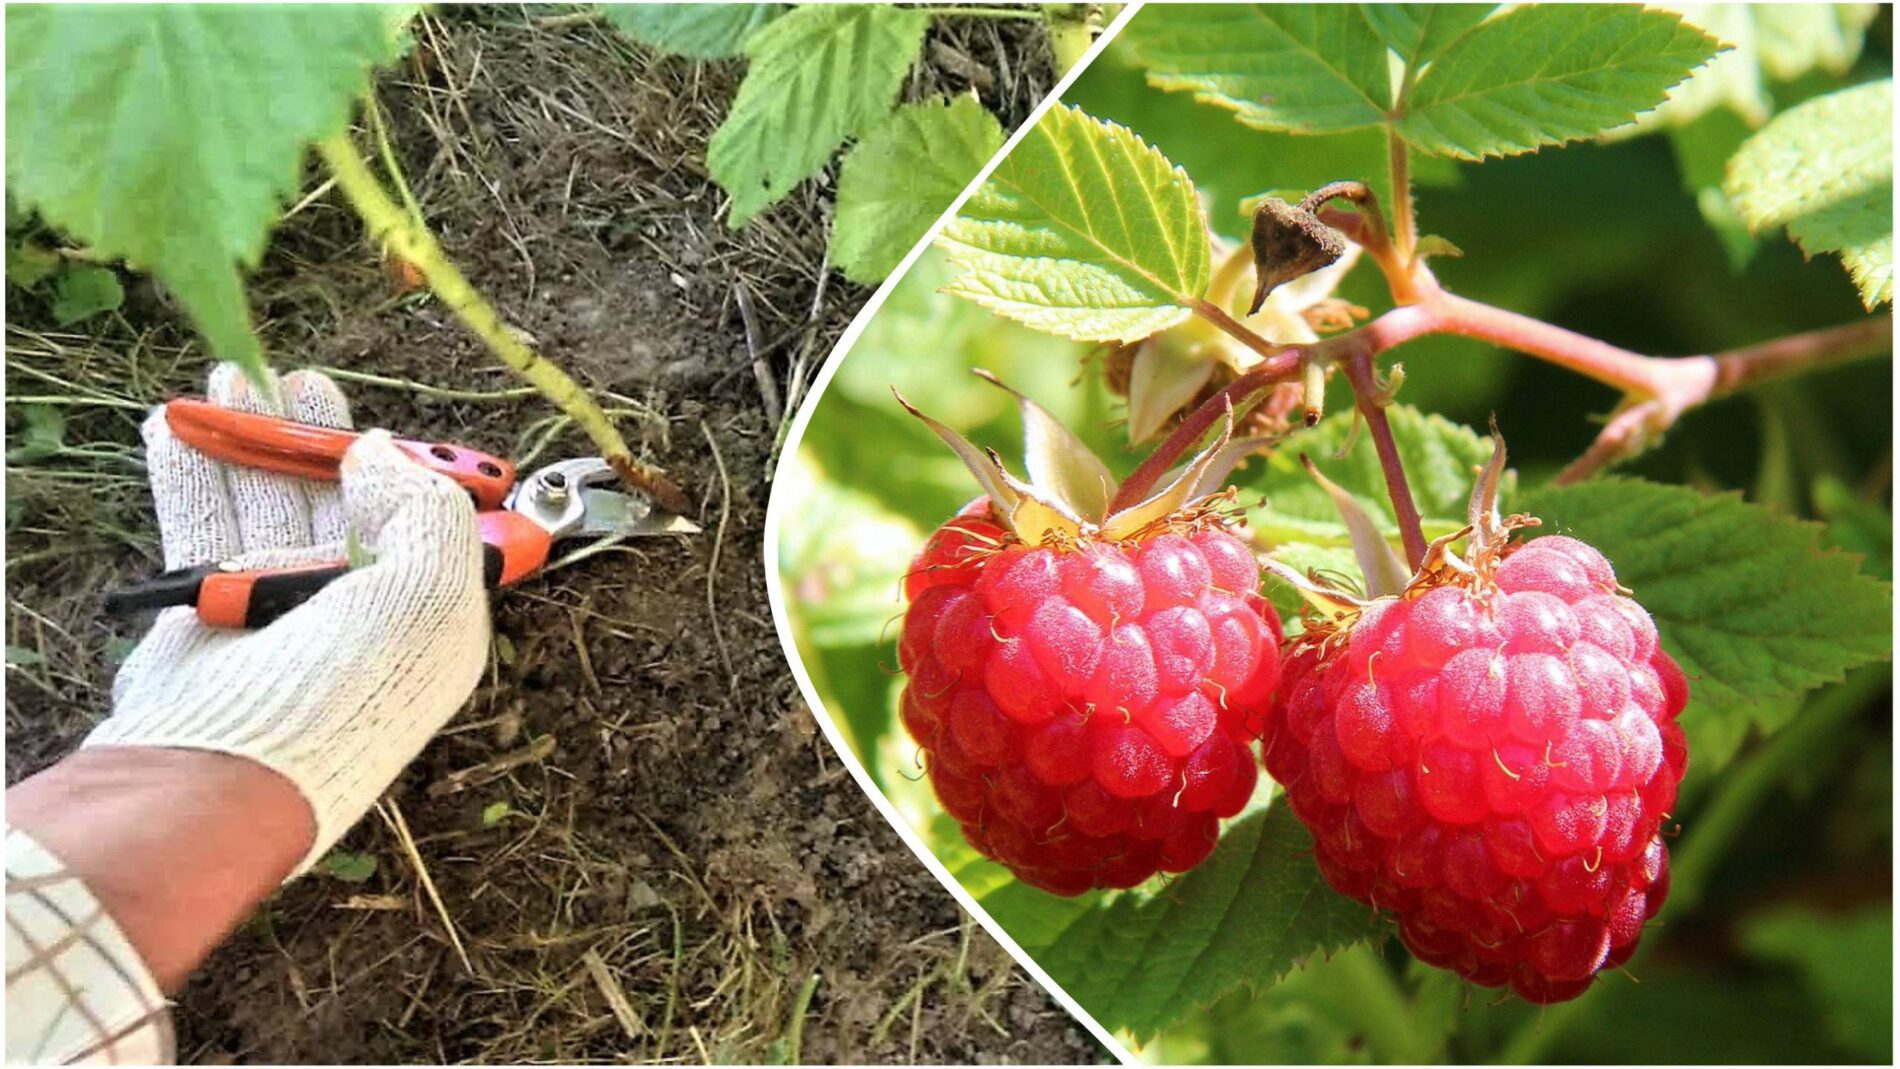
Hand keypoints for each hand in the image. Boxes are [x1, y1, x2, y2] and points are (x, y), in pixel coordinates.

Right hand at [86, 364, 491, 869]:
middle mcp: (355, 616)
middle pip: (337, 506)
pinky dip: (188, 472)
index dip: (408, 473)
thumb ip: (425, 509)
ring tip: (231, 377)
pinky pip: (198, 528)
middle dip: (316, 440)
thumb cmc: (342, 692)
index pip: (425, 530)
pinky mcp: (203, 617)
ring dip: (245, 440)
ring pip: (262, 505)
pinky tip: (177, 425)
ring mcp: (276, 615)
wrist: (220, 776)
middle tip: (298, 379)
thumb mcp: (428, 595)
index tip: (384, 428)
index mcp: (426, 618)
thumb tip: (381, 453)